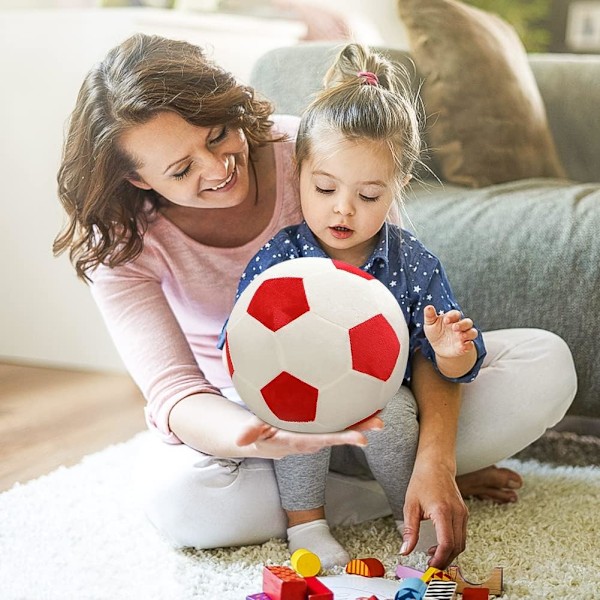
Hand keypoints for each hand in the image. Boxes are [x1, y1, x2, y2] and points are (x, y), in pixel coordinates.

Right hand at [235, 413, 382, 459]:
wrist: (268, 440)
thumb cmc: (261, 432)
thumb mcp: (254, 431)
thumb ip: (250, 432)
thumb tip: (240, 440)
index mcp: (302, 441)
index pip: (324, 439)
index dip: (342, 438)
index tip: (361, 438)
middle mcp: (315, 438)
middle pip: (340, 433)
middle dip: (360, 428)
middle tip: (380, 423)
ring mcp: (321, 431)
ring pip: (343, 424)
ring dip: (362, 419)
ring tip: (381, 409)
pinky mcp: (322, 422)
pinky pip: (340, 416)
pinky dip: (354, 409)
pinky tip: (369, 395)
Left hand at [400, 459, 468, 569]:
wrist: (435, 464)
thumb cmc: (422, 481)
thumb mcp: (410, 505)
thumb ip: (410, 530)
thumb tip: (405, 550)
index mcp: (443, 511)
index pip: (447, 543)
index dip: (439, 559)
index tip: (429, 566)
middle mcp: (457, 513)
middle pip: (457, 547)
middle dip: (444, 560)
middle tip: (430, 565)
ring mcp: (463, 513)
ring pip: (462, 543)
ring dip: (449, 553)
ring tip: (432, 555)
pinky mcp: (464, 513)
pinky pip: (462, 535)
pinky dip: (453, 544)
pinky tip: (439, 544)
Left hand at [423, 305, 477, 358]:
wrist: (438, 347)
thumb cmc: (435, 332)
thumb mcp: (430, 324)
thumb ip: (430, 316)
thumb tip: (428, 307)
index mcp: (452, 318)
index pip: (456, 314)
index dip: (452, 316)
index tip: (445, 320)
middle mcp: (460, 326)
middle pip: (468, 322)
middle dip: (463, 324)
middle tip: (454, 327)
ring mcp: (464, 336)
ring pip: (473, 332)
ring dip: (468, 334)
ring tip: (461, 336)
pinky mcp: (465, 346)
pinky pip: (470, 345)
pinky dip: (468, 345)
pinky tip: (462, 347)